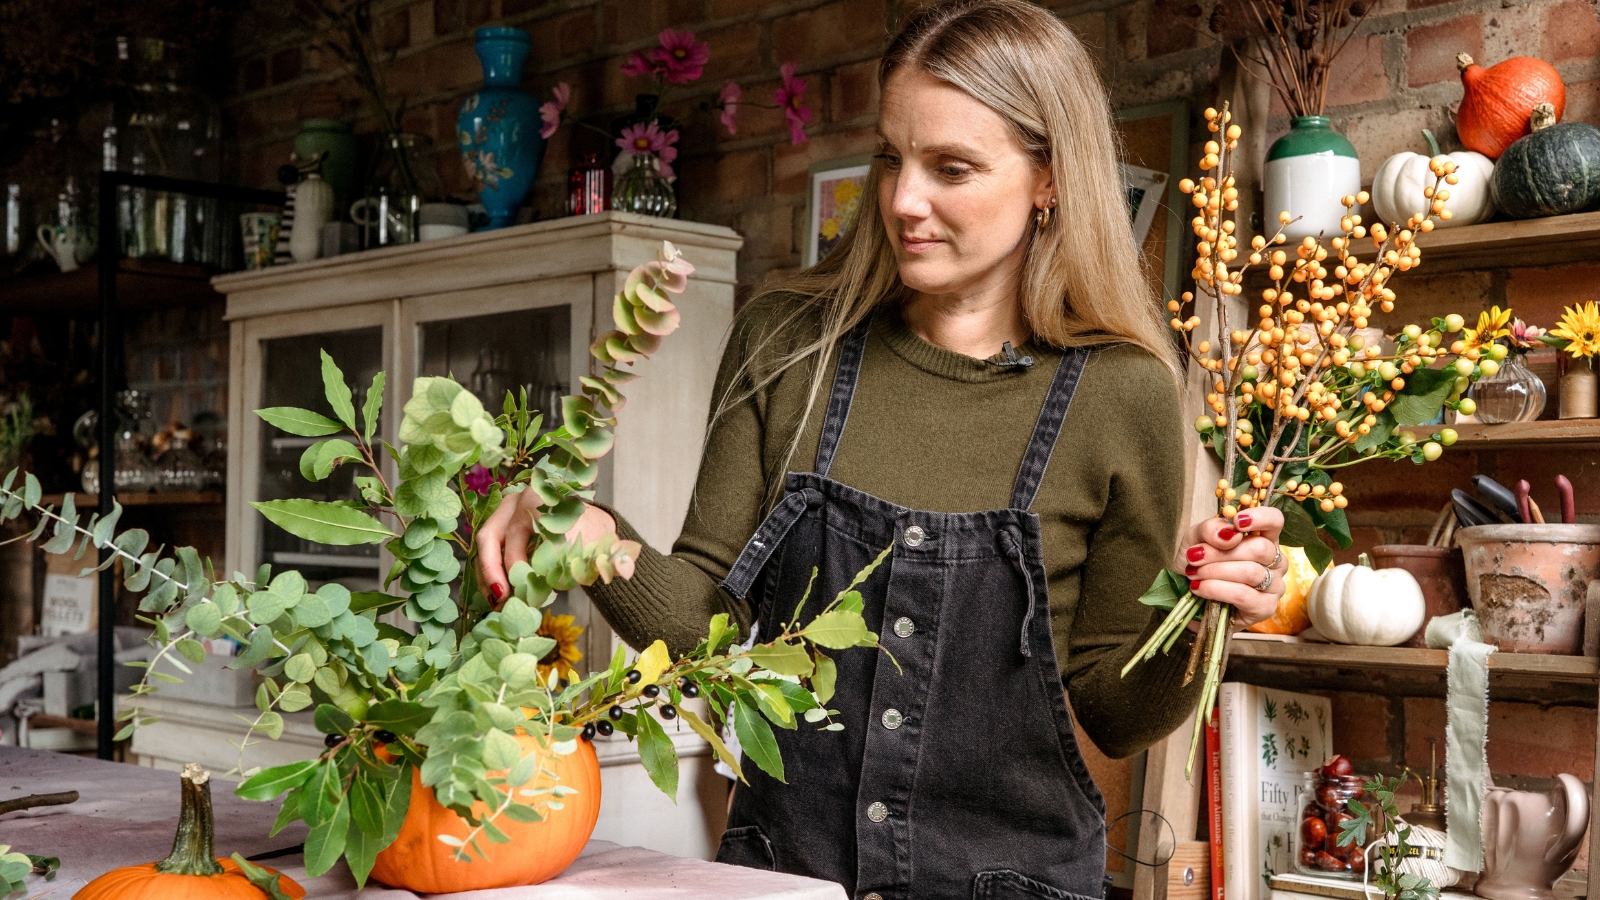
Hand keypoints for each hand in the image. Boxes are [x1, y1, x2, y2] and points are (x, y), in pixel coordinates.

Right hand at [476, 488, 618, 605]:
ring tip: (497, 603)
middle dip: (490, 571)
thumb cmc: (590, 535)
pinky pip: (488, 549)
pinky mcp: (500, 525)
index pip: (515, 536)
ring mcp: (505, 511)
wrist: (593, 527)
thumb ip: (598, 558)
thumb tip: (622, 569)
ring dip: (486, 576)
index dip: (513, 566)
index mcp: (538, 500)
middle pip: (489, 536)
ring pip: (485, 544)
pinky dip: (490, 572)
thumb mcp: (593, 544)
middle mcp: (516, 501)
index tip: (519, 593)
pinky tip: (498, 595)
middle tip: (500, 600)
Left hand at [1177, 508, 1285, 628]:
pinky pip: (1243, 595)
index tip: (1237, 521)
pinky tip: (1199, 588)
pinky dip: (1216, 589)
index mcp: (1263, 538)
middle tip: (1194, 557)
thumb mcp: (1196, 539)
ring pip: (1250, 572)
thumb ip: (1210, 529)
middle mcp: (1275, 561)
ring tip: (1194, 574)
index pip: (1275, 521)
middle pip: (1259, 548)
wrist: (1186, 596)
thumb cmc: (1198, 564)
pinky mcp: (1265, 607)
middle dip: (1220, 552)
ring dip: (1215, 571)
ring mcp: (1274, 585)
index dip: (1261, 518)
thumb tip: (1231, 533)